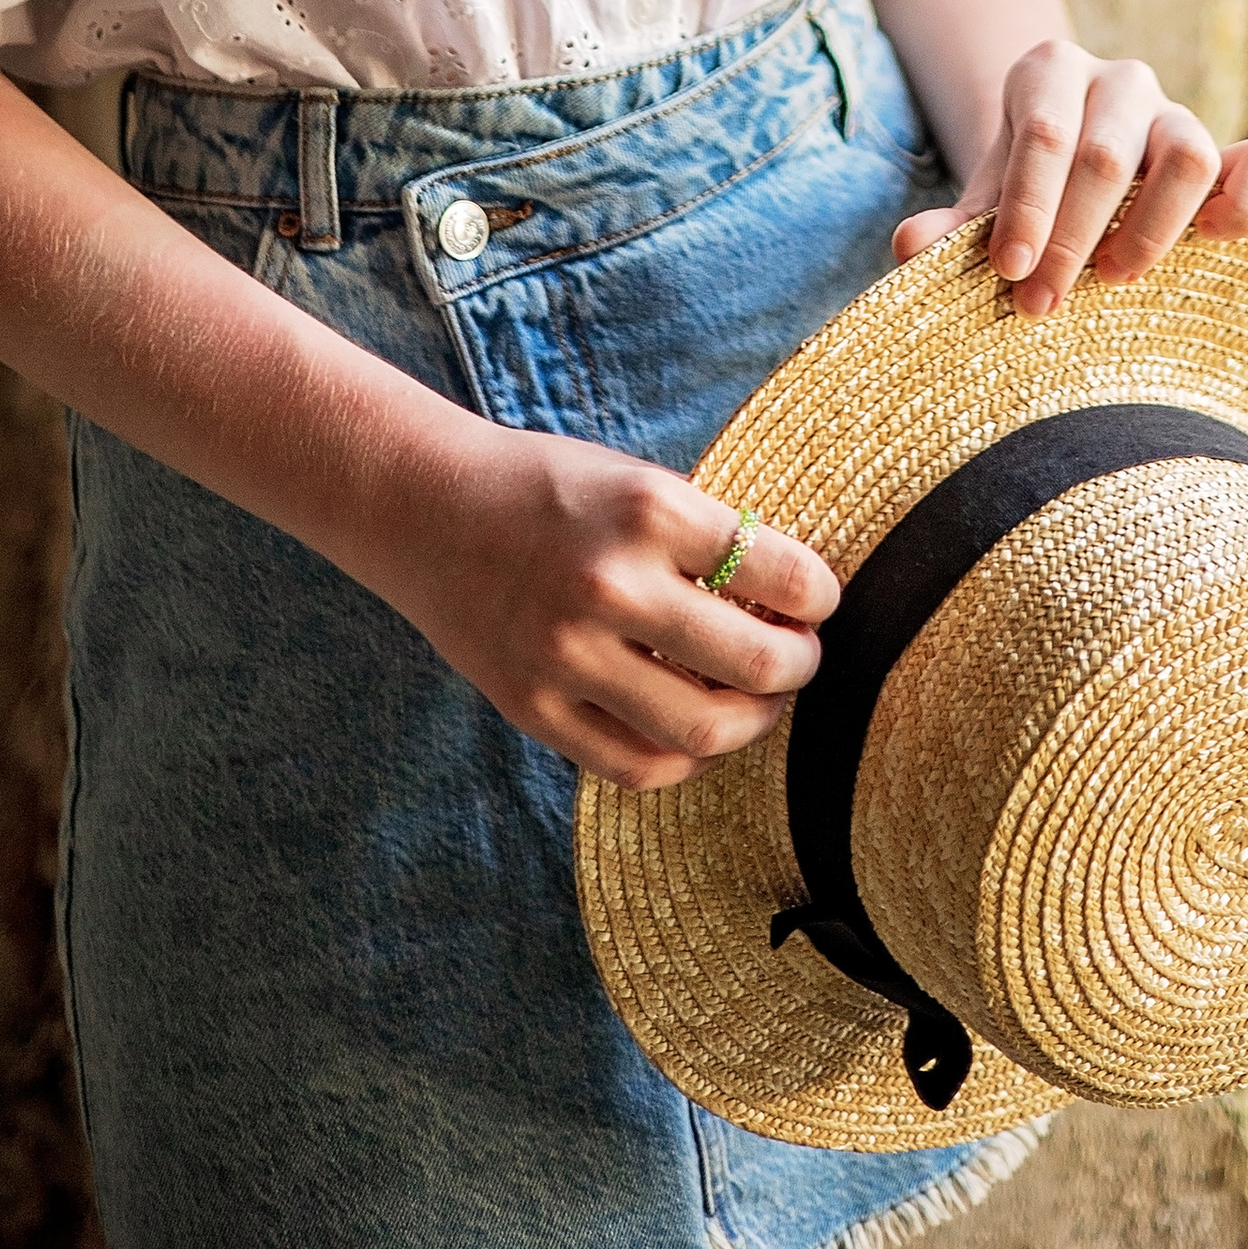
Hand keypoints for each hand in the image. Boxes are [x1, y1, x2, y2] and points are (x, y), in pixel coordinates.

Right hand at [381, 421, 839, 789]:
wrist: (428, 508)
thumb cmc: (549, 489)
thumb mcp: (638, 483)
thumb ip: (707, 540)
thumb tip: (791, 604)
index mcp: (650, 511)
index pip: (781, 572)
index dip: (820, 595)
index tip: (818, 600)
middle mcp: (611, 584)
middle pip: (754, 662)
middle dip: (799, 665)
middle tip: (801, 657)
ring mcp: (568, 655)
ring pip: (702, 728)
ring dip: (754, 721)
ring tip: (760, 700)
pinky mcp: (533, 708)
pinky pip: (636, 764)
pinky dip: (685, 757)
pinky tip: (696, 731)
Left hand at [891, 39, 1247, 316]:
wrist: (1071, 161)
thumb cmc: (1023, 186)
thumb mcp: (981, 199)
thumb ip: (948, 225)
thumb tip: (911, 246)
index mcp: (1049, 71)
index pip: (1044, 133)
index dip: (1028, 206)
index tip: (1010, 270)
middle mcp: (1120, 80)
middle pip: (1106, 154)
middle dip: (1072, 238)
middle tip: (1042, 305)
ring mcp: (1179, 111)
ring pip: (1187, 154)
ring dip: (1151, 228)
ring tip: (1113, 279)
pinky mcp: (1229, 149)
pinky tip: (1216, 241)